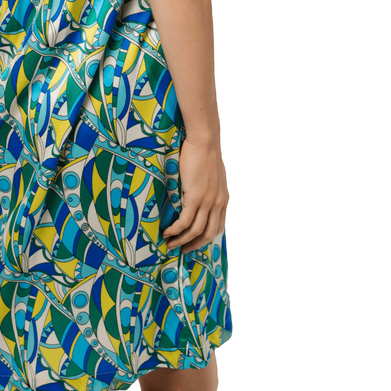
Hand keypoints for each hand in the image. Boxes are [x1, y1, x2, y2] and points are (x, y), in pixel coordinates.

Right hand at [162, 135, 230, 255]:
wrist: (204, 141)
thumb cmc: (205, 154)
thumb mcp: (213, 177)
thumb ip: (210, 190)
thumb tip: (197, 197)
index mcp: (224, 200)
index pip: (217, 227)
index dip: (205, 239)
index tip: (194, 244)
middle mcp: (218, 204)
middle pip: (208, 234)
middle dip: (193, 245)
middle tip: (180, 250)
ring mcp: (207, 202)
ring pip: (195, 231)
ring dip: (181, 240)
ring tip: (169, 243)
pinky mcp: (195, 197)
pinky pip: (185, 221)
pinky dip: (175, 230)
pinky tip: (167, 231)